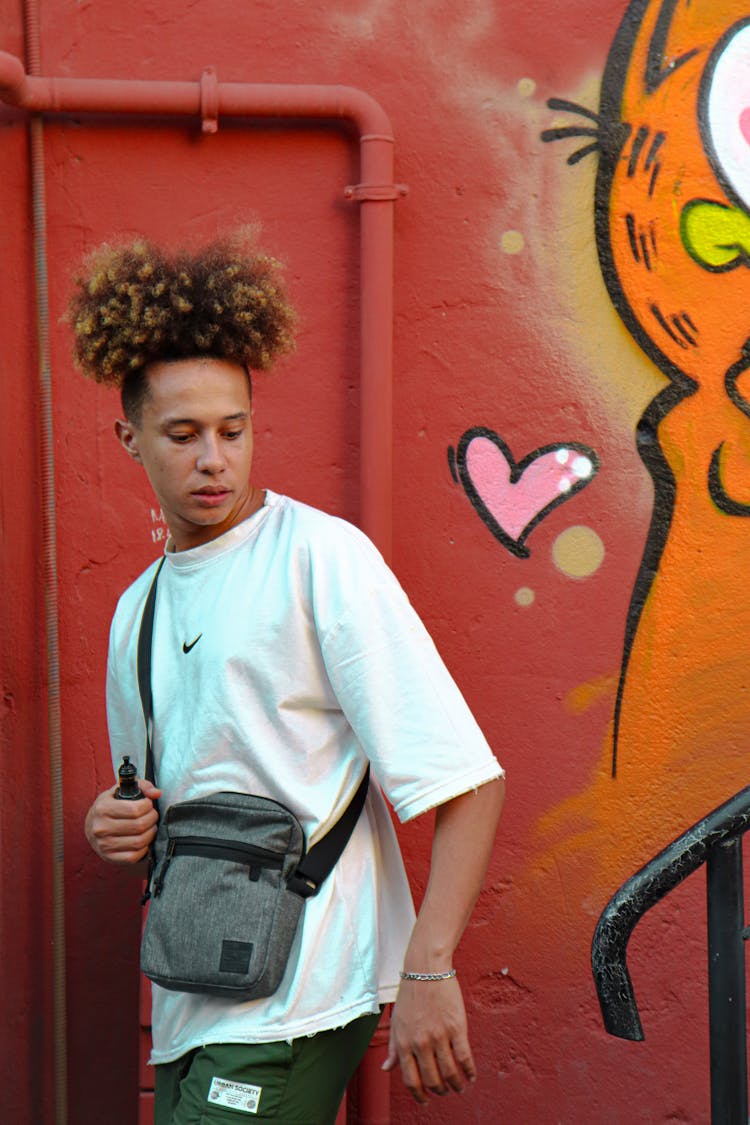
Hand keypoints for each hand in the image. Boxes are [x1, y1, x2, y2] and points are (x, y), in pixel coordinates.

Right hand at [84, 779, 161, 866]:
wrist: (92, 826)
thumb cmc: (111, 805)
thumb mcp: (122, 790)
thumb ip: (142, 786)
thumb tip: (157, 793)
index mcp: (103, 808)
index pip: (134, 809)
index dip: (148, 806)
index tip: (148, 804)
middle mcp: (101, 828)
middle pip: (139, 826)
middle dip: (152, 818)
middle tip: (152, 815)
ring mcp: (104, 845)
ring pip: (139, 841)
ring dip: (151, 833)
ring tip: (150, 826)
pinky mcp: (109, 857)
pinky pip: (134, 856)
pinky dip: (144, 848)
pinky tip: (143, 839)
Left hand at [382, 976, 475, 1103]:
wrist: (426, 969)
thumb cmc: (410, 995)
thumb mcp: (396, 1022)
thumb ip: (392, 1048)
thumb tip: (385, 1069)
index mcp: (403, 1043)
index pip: (410, 1080)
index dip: (419, 1095)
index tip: (426, 1101)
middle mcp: (420, 1043)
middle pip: (432, 1080)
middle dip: (440, 1091)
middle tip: (446, 1092)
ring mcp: (439, 1036)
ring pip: (450, 1073)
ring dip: (457, 1085)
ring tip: (460, 1087)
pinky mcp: (456, 1028)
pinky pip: (465, 1058)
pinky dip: (469, 1072)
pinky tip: (471, 1076)